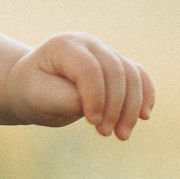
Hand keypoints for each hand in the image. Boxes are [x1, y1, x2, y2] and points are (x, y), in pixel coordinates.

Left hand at [5, 33, 154, 139]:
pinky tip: (144, 116)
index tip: (92, 123)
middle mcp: (87, 43)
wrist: (34, 86)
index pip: (89, 68)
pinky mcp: (116, 64)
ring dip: (132, 107)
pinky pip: (139, 75)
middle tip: (104, 133)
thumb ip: (65, 99)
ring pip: (131, 74)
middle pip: (115, 70)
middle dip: (115, 106)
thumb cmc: (34, 91)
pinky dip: (145, 95)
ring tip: (121, 135)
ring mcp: (104, 51)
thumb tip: (95, 106)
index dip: (96, 97)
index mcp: (64, 46)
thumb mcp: (39, 98)